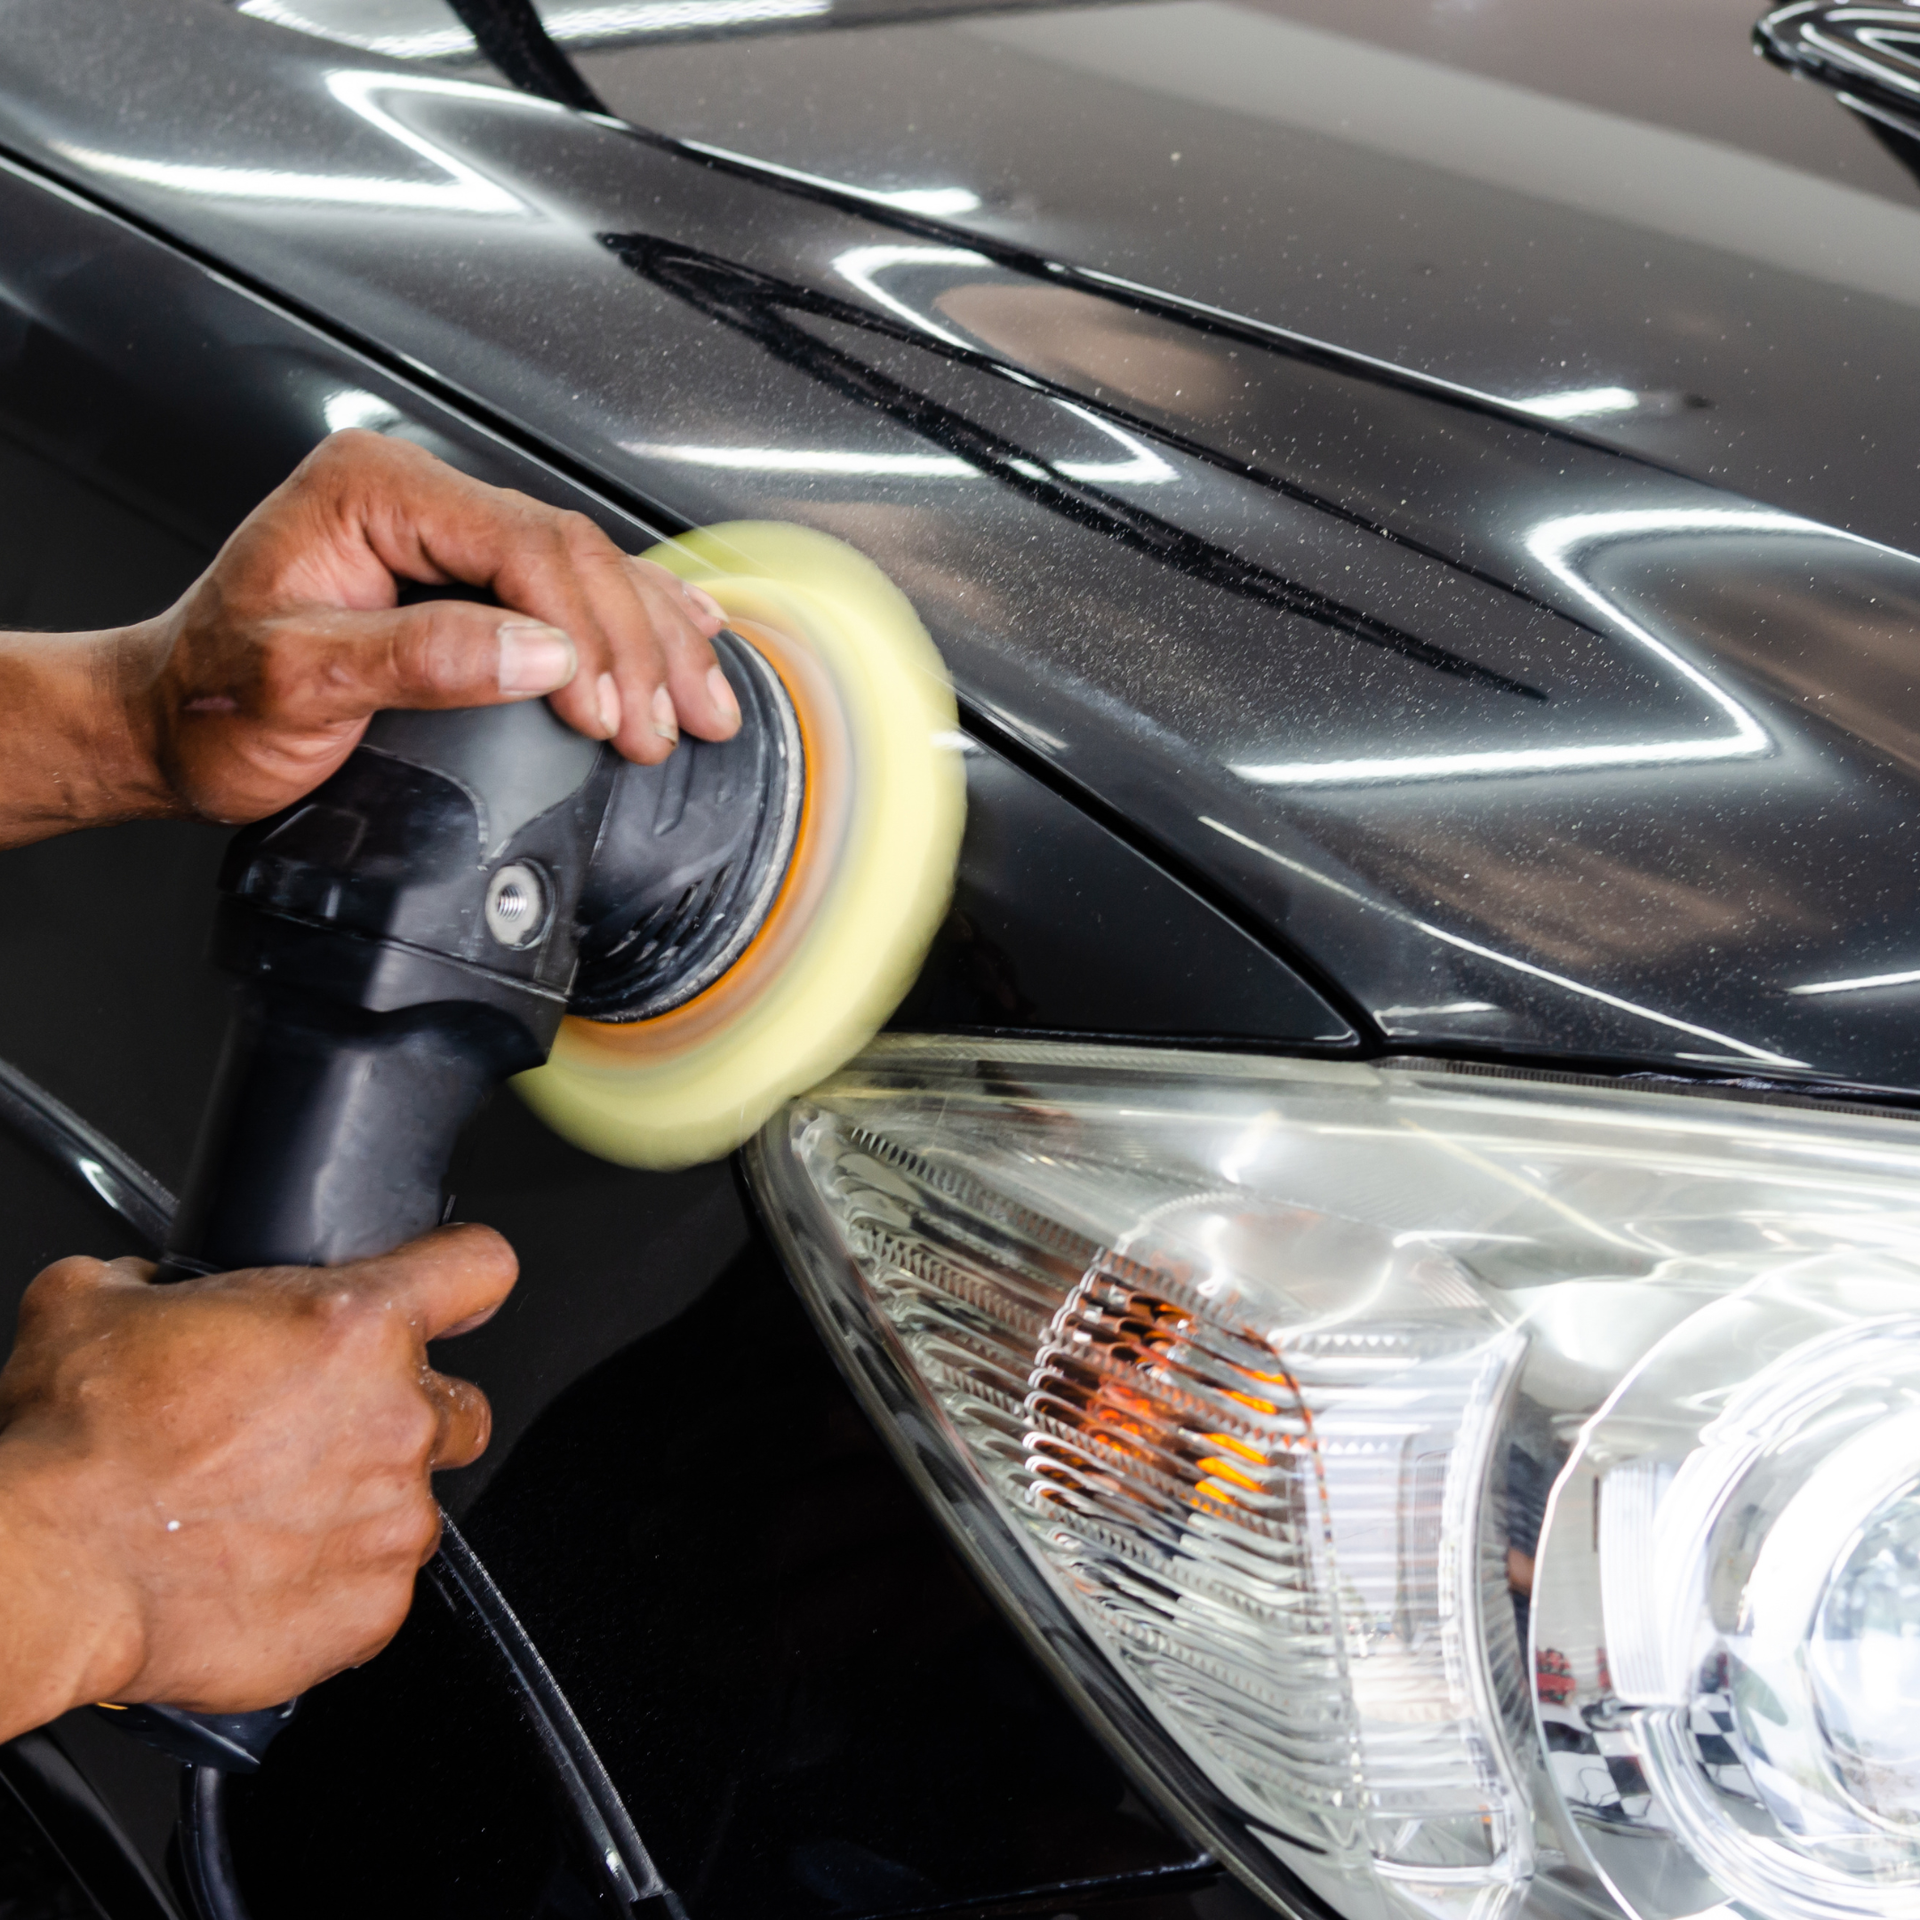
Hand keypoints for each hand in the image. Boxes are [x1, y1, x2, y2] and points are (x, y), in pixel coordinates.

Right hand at [0, 1224, 513, 1735]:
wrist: (47, 1569)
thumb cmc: (75, 1446)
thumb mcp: (98, 1304)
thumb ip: (158, 1283)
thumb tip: (153, 1289)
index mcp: (354, 1323)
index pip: (478, 1268)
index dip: (463, 1277)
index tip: (456, 1295)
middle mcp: (395, 1416)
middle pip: (456, 1402)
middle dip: (404, 1413)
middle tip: (323, 1433)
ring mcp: (394, 1517)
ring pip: (418, 1500)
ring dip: (364, 1503)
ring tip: (275, 1514)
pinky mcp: (373, 1608)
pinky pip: (380, 1588)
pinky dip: (335, 1583)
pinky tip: (266, 1573)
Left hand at [135, 431, 739, 822]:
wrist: (166, 728)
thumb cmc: (209, 705)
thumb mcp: (296, 684)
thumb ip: (420, 659)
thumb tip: (541, 652)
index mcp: (372, 491)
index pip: (522, 546)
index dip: (586, 633)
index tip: (611, 713)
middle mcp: (412, 495)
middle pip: (571, 552)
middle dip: (640, 645)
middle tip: (675, 724)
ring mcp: (442, 530)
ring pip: (586, 566)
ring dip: (655, 638)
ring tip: (704, 702)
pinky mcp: (460, 574)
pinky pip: (568, 584)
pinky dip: (634, 620)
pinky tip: (686, 634)